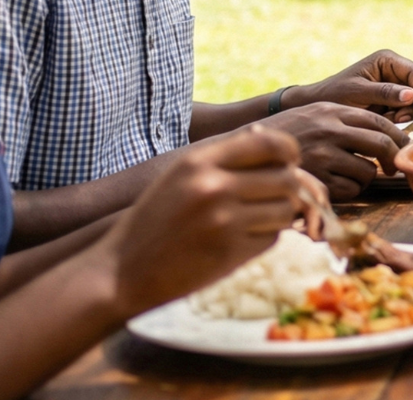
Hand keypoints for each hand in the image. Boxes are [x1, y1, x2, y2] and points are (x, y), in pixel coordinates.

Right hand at [101, 126, 301, 315]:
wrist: (122, 272)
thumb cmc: (155, 220)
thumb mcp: (180, 175)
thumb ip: (224, 157)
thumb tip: (272, 139)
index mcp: (199, 161)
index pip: (270, 143)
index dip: (288, 152)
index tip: (288, 162)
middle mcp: (213, 186)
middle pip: (287, 177)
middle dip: (290, 188)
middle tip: (276, 196)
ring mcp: (223, 221)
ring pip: (285, 209)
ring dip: (280, 216)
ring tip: (256, 219)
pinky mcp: (229, 253)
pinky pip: (272, 238)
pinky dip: (265, 238)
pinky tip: (241, 240)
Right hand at [257, 101, 407, 199]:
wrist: (245, 149)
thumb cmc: (287, 131)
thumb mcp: (315, 112)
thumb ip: (347, 118)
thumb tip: (388, 134)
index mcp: (332, 110)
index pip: (378, 122)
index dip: (398, 136)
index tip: (403, 146)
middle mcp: (329, 131)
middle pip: (381, 145)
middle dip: (394, 158)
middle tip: (393, 167)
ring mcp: (322, 156)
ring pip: (368, 171)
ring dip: (367, 176)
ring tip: (351, 174)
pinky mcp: (315, 181)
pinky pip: (352, 190)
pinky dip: (351, 190)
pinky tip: (336, 184)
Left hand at [286, 49, 412, 120]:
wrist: (321, 106)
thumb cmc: (334, 95)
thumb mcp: (357, 93)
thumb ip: (384, 93)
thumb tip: (412, 95)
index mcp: (387, 60)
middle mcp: (396, 70)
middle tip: (400, 119)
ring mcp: (398, 86)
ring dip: (410, 113)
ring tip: (390, 120)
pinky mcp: (396, 101)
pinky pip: (411, 111)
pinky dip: (404, 119)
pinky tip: (387, 121)